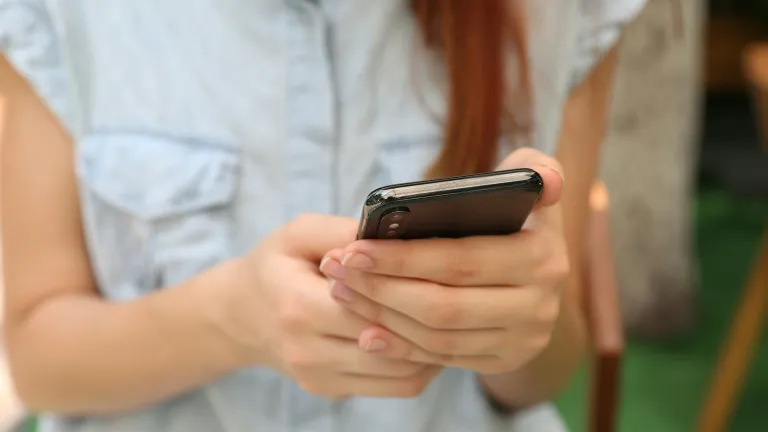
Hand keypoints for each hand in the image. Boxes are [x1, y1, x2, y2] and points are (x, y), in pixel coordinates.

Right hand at [213, 214, 440, 398]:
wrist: (240, 315)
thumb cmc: (275, 266)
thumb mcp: (298, 234)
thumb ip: (342, 232)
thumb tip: (393, 235)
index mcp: (298, 306)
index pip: (370, 307)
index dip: (409, 290)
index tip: (441, 271)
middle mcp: (308, 351)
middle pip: (392, 345)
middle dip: (430, 321)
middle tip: (461, 295)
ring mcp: (320, 378)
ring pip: (401, 375)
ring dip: (433, 349)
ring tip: (451, 318)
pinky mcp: (331, 391)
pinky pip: (393, 387)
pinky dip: (420, 365)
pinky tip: (430, 338)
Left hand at [320, 148, 568, 374]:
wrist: (536, 274)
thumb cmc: (516, 216)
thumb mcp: (529, 184)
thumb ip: (533, 167)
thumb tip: (545, 182)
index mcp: (542, 257)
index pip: (461, 261)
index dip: (403, 258)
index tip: (353, 248)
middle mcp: (539, 305)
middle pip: (443, 306)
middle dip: (382, 288)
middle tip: (337, 270)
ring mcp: (523, 340)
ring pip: (438, 336)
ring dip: (383, 316)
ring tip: (343, 292)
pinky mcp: (504, 361)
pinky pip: (443, 359)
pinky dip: (401, 346)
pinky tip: (366, 330)